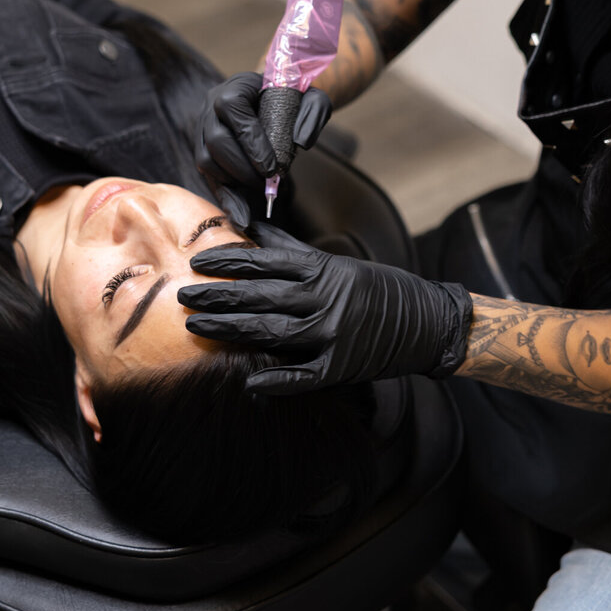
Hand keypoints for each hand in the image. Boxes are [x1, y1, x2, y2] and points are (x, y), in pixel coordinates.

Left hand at [178, 226, 471, 393]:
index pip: (265, 262)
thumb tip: (255, 230)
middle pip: (261, 296)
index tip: (198, 262)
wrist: (427, 321)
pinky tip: (249, 381)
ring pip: (272, 331)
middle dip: (218, 296)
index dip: (229, 262)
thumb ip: (293, 252)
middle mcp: (325, 300)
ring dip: (231, 329)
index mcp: (323, 271)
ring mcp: (332, 335)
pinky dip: (277, 380)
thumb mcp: (338, 263)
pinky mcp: (341, 367)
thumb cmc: (378, 289)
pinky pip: (303, 376)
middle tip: (183, 295)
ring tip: (196, 326)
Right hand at [194, 72, 331, 228]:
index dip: (251, 142)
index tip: (273, 168)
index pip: (232, 110)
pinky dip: (225, 195)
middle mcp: (211, 107)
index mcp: (234, 87)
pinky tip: (241, 214)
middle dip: (243, 168)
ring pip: (206, 160)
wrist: (276, 103)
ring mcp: (203, 130)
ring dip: (233, 181)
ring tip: (260, 189)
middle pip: (215, 141)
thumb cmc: (293, 100)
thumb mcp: (312, 98)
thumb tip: (301, 142)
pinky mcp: (204, 151)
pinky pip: (208, 176)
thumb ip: (314, 113)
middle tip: (267, 183)